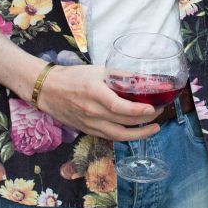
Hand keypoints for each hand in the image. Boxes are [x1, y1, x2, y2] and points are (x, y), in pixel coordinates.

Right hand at [35, 63, 160, 141]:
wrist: (48, 90)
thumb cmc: (73, 77)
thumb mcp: (97, 70)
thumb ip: (119, 75)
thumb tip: (142, 79)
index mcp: (95, 94)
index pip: (121, 108)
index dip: (139, 111)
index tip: (153, 108)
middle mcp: (92, 112)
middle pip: (124, 124)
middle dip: (145, 121)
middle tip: (159, 113)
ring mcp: (89, 124)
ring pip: (118, 136)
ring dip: (139, 134)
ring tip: (153, 128)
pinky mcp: (87, 130)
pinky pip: (110, 137)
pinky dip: (125, 135)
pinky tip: (135, 130)